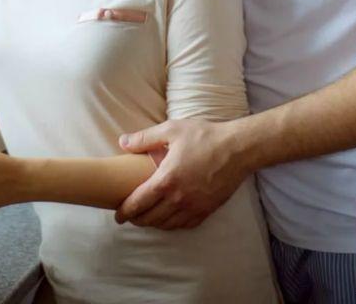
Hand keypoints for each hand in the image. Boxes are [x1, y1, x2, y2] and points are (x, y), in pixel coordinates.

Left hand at [115, 118, 246, 229]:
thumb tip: (122, 142)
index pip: (139, 203)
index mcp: (166, 180)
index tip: (117, 215)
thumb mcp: (171, 130)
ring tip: (146, 218)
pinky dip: (173, 225)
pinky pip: (185, 225)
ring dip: (153, 224)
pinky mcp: (207, 210)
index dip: (125, 211)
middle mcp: (178, 199)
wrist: (238, 148)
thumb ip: (144, 138)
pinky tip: (169, 219)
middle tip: (129, 216)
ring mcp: (194, 207)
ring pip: (167, 225)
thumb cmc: (204, 136)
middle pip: (150, 218)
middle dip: (137, 220)